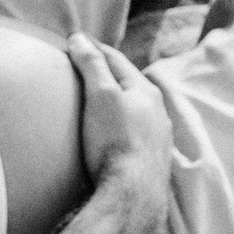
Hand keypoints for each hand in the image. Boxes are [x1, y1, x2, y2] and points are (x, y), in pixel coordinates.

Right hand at [66, 31, 170, 195]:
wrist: (133, 194)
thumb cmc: (115, 141)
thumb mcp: (101, 96)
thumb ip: (92, 65)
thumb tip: (79, 38)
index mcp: (145, 91)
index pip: (116, 59)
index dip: (94, 48)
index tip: (75, 42)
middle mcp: (158, 112)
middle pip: (129, 84)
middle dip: (109, 74)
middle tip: (86, 68)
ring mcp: (158, 138)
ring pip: (136, 111)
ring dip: (118, 102)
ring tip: (99, 102)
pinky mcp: (152, 161)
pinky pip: (136, 134)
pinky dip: (123, 127)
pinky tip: (115, 136)